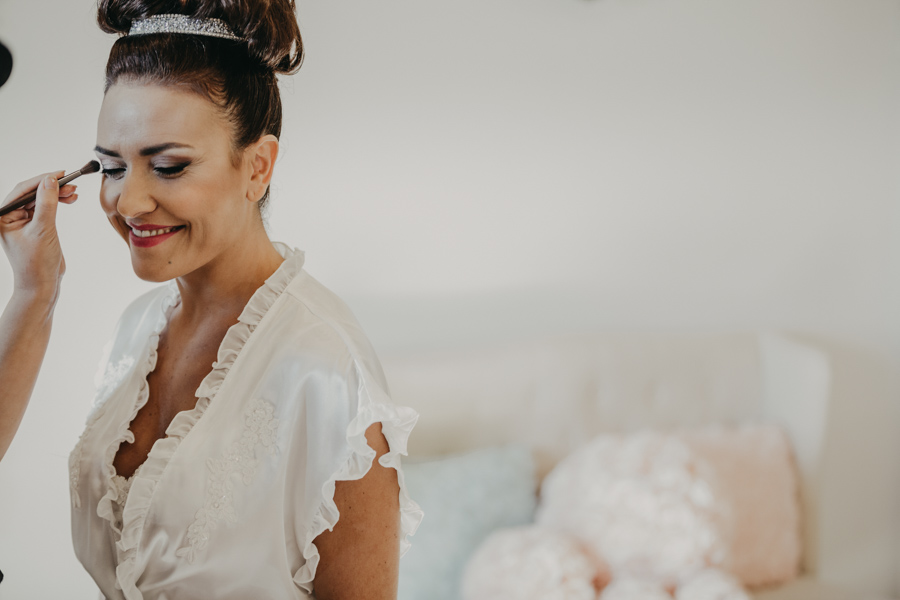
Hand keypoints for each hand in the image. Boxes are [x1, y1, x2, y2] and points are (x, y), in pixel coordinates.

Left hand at [0, 171, 78, 302]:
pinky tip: (69, 200)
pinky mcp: (35, 227)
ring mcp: (22, 222)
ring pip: (40, 199)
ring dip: (57, 194)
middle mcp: (9, 217)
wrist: (42, 285)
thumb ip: (47, 203)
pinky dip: (58, 203)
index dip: (41, 180)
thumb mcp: (43, 230)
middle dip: (52, 187)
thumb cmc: (36, 263)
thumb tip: (51, 180)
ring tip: (73, 193)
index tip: (60, 174)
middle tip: (71, 183)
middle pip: (32, 193)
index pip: (22, 191)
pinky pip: (46, 209)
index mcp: (2, 217)